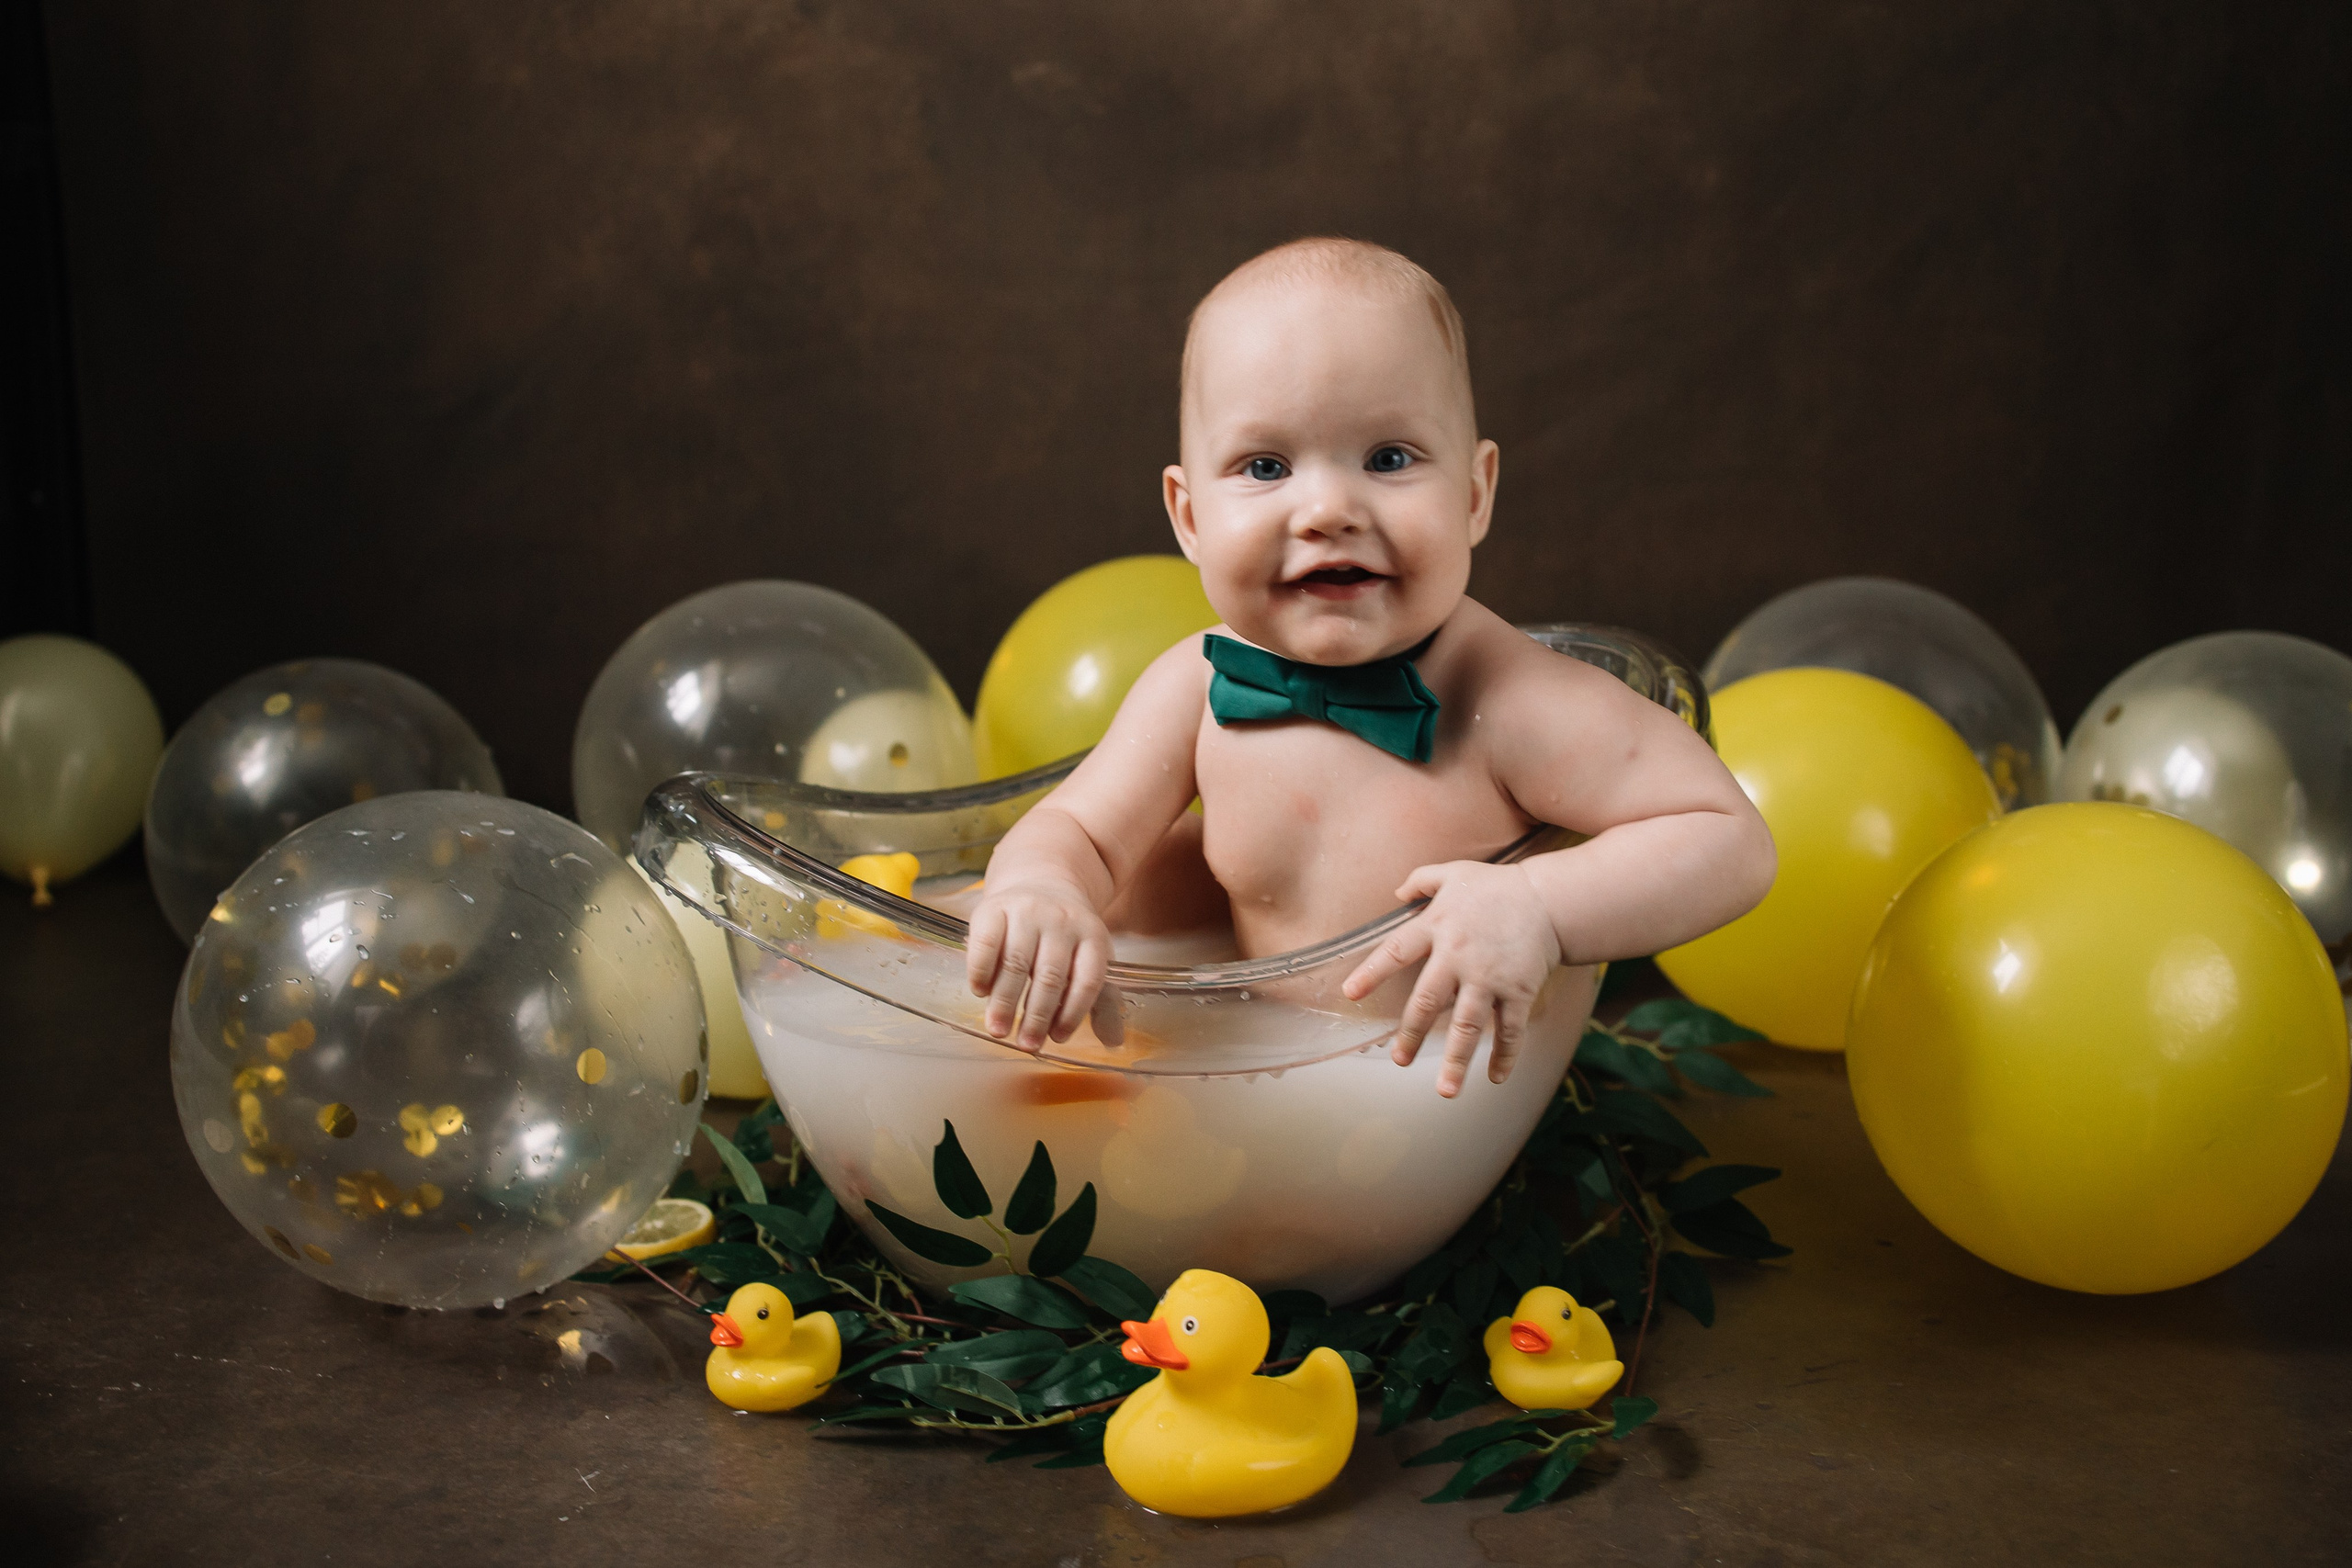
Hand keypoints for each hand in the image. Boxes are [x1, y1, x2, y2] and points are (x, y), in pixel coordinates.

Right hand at [965, 876, 1113, 1048]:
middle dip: (1037, 1016)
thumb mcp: (1090, 958)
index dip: (1073, 1013)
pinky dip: (981, 972)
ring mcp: (1026, 911)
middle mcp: (1061, 920)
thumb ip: (1102, 1000)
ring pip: (1016, 963)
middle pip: (1050, 975)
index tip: (1058, 1038)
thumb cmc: (1067, 936)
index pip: (1088, 979)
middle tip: (1027, 1045)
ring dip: (1005, 1002)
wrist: (1041, 882)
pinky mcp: (993, 908)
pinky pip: (986, 944)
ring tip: (999, 1031)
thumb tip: (1113, 1042)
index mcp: (1092, 935)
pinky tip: (980, 992)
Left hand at [1341, 861, 1561, 1097]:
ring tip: (1445, 1091)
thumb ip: (1420, 880)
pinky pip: (1509, 1029)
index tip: (1350, 995)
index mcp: (1437, 927)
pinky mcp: (1518, 990)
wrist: (1548, 899)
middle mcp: (1458, 956)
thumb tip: (1396, 893)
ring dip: (1457, 1060)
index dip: (1371, 972)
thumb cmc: (1496, 887)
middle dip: (1411, 1034)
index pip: (1396, 951)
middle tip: (1400, 1061)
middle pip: (1428, 1001)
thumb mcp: (1454, 872)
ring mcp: (1489, 976)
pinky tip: (1495, 1078)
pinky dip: (1505, 1055)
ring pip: (1468, 1025)